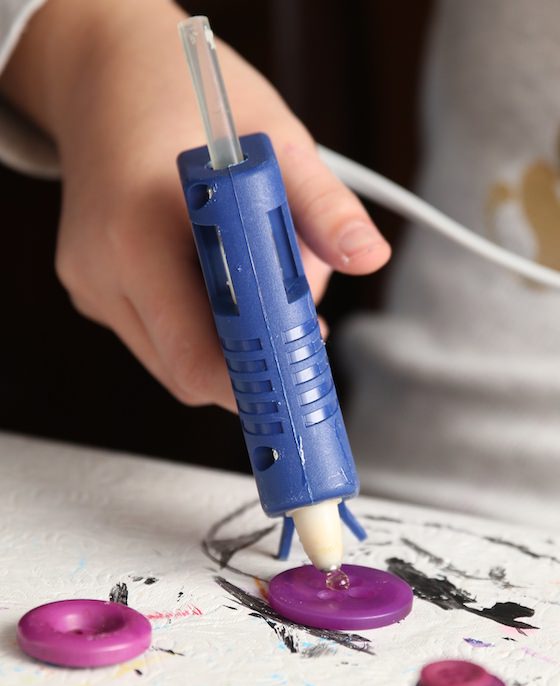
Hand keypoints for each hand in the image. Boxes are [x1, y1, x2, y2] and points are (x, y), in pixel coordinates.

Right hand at [1, 0, 389, 409]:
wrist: (105, 77)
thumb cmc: (185, 103)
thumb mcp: (270, 138)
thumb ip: (323, 206)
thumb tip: (369, 258)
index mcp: (137, 231)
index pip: (198, 355)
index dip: (258, 379)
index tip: (303, 383)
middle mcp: (101, 272)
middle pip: (190, 371)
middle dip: (254, 360)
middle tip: (299, 328)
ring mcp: (92, 289)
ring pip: (177, 362)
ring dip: (232, 342)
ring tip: (255, 278)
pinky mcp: (95, 295)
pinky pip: (162, 338)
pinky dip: (206, 324)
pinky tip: (220, 274)